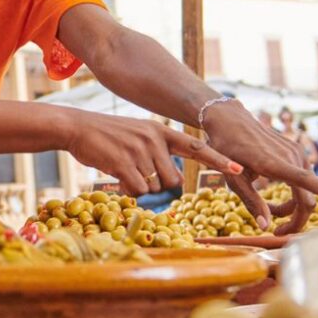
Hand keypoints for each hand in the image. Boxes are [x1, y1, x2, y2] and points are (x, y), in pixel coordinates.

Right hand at [65, 112, 241, 196]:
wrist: (77, 127)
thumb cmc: (107, 136)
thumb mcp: (138, 135)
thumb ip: (156, 152)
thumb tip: (169, 182)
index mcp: (161, 132)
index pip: (197, 147)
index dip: (218, 160)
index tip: (239, 169)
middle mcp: (155, 140)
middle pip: (174, 180)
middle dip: (160, 185)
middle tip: (139, 175)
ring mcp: (140, 151)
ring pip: (155, 187)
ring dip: (141, 187)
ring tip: (123, 169)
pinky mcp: (124, 162)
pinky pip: (137, 190)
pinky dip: (128, 190)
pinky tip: (115, 175)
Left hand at [200, 99, 317, 233]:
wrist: (231, 120)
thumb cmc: (226, 149)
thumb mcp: (233, 179)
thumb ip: (251, 202)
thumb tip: (265, 227)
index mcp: (274, 163)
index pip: (305, 180)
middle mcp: (290, 156)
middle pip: (307, 199)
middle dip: (295, 220)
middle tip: (277, 232)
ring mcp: (296, 153)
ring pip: (305, 193)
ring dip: (290, 208)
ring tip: (266, 210)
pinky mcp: (297, 152)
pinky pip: (302, 181)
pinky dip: (291, 195)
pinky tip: (270, 198)